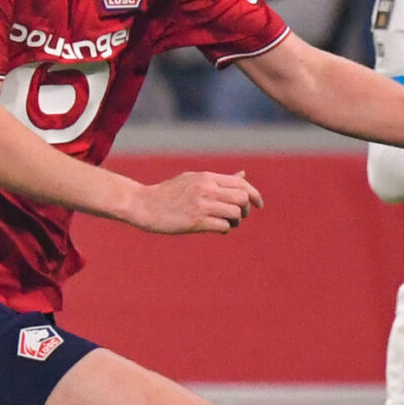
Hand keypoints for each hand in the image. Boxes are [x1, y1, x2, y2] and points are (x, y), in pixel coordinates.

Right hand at [122, 169, 261, 233]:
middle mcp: (206, 189)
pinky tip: (218, 228)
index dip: (254, 195)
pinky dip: (225, 229)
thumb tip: (244, 176)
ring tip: (227, 223)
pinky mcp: (196, 221)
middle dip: (246, 209)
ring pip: (235, 213)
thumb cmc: (168, 193)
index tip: (259, 205)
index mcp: (206, 177)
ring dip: (236, 221)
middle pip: (242, 198)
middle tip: (240, 216)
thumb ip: (219, 179)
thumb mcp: (194, 179)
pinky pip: (223, 226)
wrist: (144, 205)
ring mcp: (201, 205)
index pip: (241, 184)